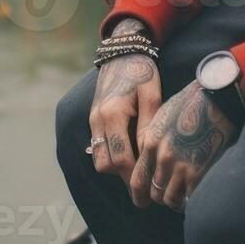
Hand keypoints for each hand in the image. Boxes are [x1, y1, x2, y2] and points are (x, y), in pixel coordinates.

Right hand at [89, 19, 161, 185]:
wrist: (123, 51)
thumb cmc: (142, 72)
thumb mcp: (152, 97)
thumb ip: (148, 127)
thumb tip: (148, 157)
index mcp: (113, 114)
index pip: (119, 160)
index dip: (133, 180)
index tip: (148, 192)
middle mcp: (98, 119)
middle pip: (105, 165)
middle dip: (124, 179)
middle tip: (145, 188)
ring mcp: (93, 119)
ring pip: (99, 158)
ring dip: (116, 168)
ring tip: (139, 171)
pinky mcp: (93, 118)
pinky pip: (98, 146)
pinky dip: (111, 156)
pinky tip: (129, 155)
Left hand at [130, 80, 238, 211]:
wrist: (217, 99)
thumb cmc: (189, 104)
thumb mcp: (161, 118)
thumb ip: (151, 139)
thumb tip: (149, 158)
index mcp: (150, 142)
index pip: (137, 179)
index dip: (140, 192)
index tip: (144, 197)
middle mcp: (162, 157)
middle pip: (153, 192)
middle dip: (158, 197)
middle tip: (165, 196)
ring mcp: (181, 166)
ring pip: (169, 199)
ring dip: (174, 200)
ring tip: (180, 197)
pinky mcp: (199, 172)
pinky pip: (189, 198)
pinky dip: (189, 200)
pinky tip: (192, 196)